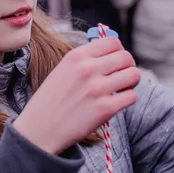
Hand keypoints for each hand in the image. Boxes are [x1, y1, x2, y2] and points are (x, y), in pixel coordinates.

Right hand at [13, 38, 139, 154]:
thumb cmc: (51, 101)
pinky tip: (117, 102)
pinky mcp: (105, 109)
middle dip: (128, 66)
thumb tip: (113, 53)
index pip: (113, 42)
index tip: (115, 62)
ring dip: (131, 82)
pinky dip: (128, 99)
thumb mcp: (62, 70)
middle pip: (126, 57)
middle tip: (121, 77)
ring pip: (134, 75)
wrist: (39, 130)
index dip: (119, 51)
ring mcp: (97, 89)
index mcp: (76, 56)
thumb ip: (85, 60)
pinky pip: (131, 96)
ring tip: (121, 89)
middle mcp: (87, 69)